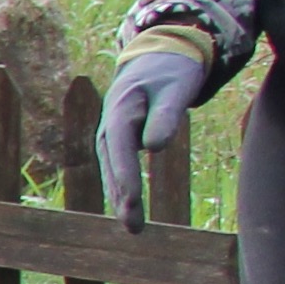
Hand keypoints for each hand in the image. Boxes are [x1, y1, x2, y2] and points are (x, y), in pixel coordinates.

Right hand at [100, 47, 211, 224]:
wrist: (159, 55)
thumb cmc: (172, 71)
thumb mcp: (174, 88)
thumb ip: (165, 116)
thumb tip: (155, 148)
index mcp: (121, 110)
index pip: (121, 150)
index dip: (126, 178)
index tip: (133, 202)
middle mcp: (110, 124)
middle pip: (112, 166)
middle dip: (122, 197)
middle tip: (134, 228)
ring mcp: (112, 132)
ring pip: (112, 170)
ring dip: (120, 197)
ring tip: (133, 226)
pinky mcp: (121, 138)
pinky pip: (118, 166)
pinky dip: (122, 187)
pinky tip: (128, 206)